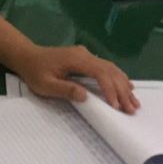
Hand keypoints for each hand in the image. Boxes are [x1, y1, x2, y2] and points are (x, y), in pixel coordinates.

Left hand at [11, 45, 138, 113]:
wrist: (27, 57)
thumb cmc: (35, 72)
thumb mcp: (45, 84)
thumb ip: (65, 90)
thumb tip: (85, 96)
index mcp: (76, 59)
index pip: (99, 73)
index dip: (109, 90)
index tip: (116, 106)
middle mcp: (85, 54)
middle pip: (109, 71)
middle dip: (122, 91)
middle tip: (132, 109)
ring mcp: (86, 55)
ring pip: (110, 68)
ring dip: (123, 85)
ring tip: (134, 102)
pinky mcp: (86, 59)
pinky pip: (106, 67)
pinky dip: (118, 77)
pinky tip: (127, 86)